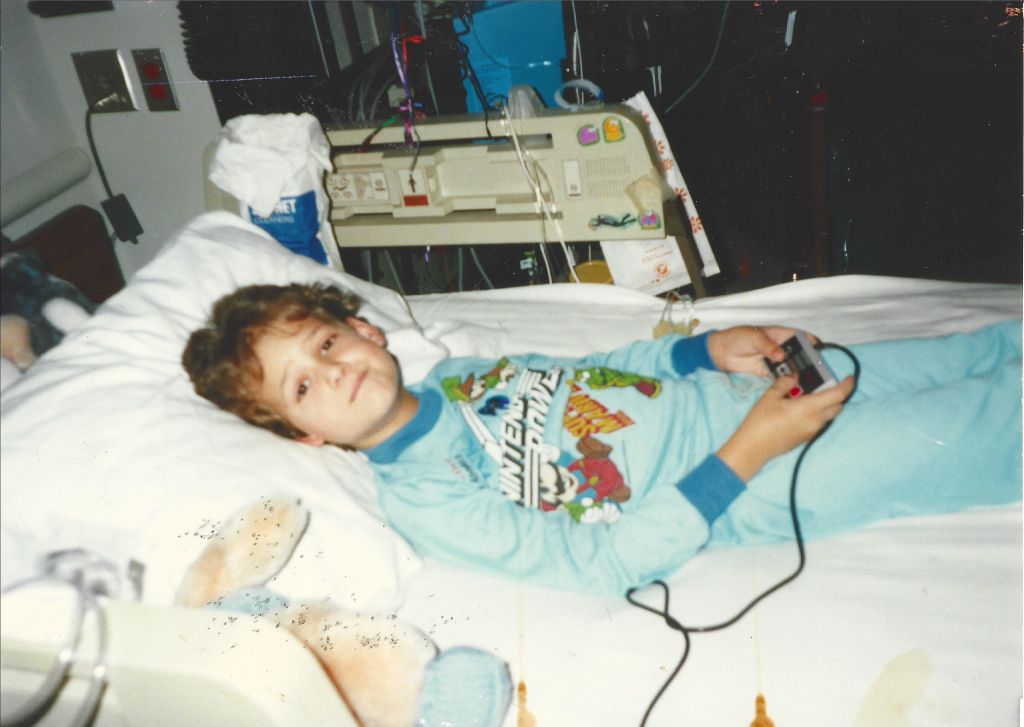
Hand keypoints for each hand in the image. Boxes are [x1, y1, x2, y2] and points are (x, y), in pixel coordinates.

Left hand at [708, 326, 817, 376]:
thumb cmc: (738, 338)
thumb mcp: (754, 337)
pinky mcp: (769, 373)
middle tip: (817, 372)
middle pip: (800, 355)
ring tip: (810, 383)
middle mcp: (781, 348)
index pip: (800, 337)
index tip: (819, 351)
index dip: (811, 342)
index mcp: (780, 335)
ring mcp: (776, 361)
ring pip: (792, 367)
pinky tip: (795, 388)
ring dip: (800, 374)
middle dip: (809, 362)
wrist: (721, 353)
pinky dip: (788, 382)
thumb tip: (781, 355)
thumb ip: (768, 346)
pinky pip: (782, 377)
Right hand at [716, 374, 854, 481]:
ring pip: (828, 415)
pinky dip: (816, 414)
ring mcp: (812, 431)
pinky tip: (799, 410)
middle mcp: (816, 421)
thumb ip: (785, 383)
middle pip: (837, 406)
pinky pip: (819, 423)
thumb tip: (795, 377)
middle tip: (823, 385)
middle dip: (835, 394)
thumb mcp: (770, 396)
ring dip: (825, 405)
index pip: (838, 394)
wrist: (754, 448)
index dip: (847, 385)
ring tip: (807, 397)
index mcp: (810, 407)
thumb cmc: (761, 421)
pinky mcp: (806, 438)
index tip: (849, 378)